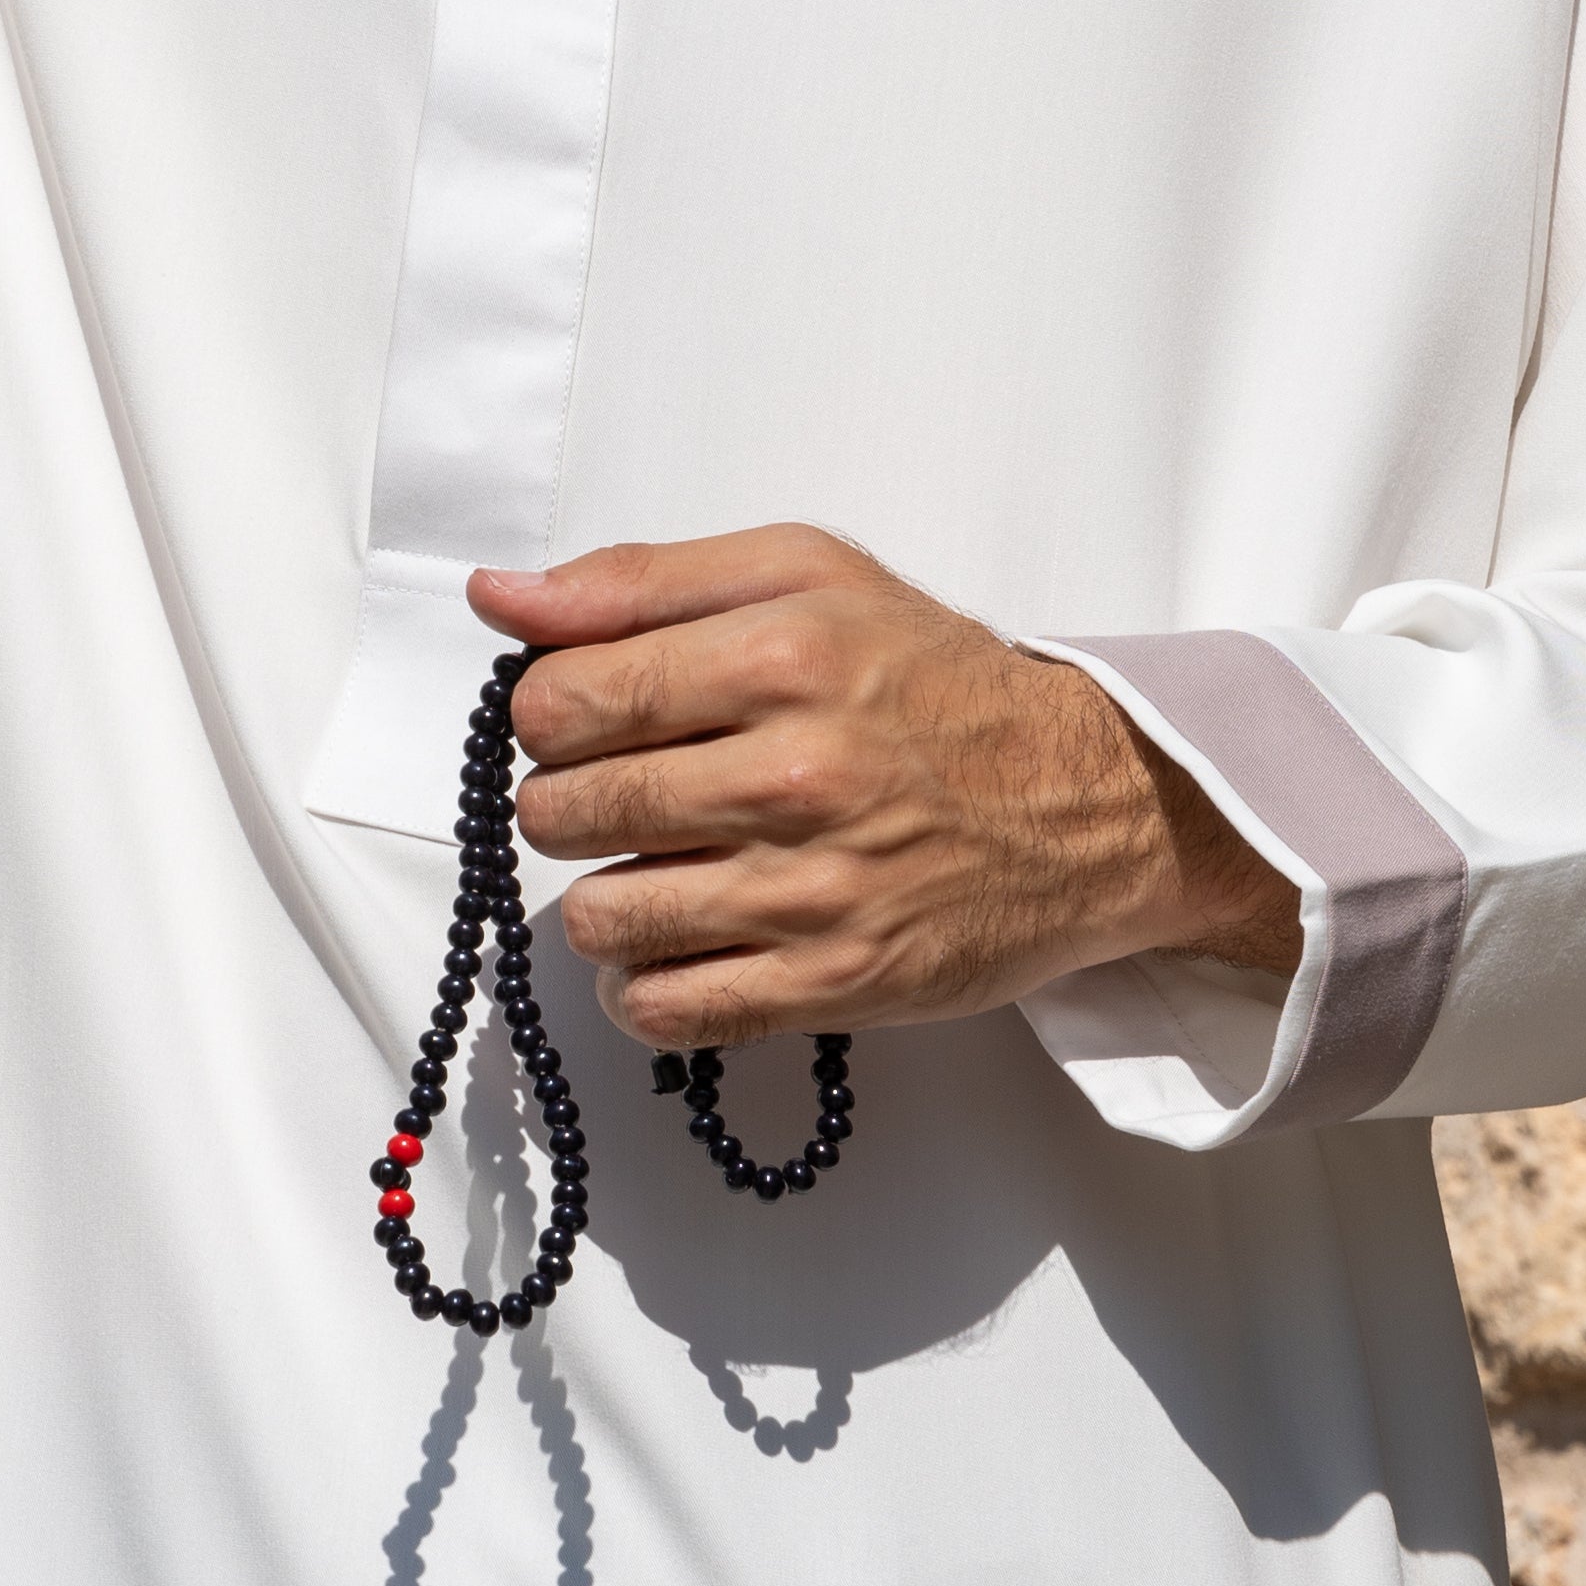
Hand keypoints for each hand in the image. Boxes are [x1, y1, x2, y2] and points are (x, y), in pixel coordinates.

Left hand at [472, 527, 1301, 1049]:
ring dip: (605, 897)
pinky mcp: (831, 984)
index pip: (562, 700)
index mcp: (780, 656)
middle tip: (628, 791)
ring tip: (658, 865)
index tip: (591, 717)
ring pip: (600, 919)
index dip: (549, 712)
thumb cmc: (934, 680)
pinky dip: (646, 984)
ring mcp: (812, 892)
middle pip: (566, 811)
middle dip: (570, 803)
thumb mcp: (806, 576)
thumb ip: (640, 580)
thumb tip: (498, 599)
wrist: (1087, 802)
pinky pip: (664, 1010)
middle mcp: (793, 776)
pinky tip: (683, 939)